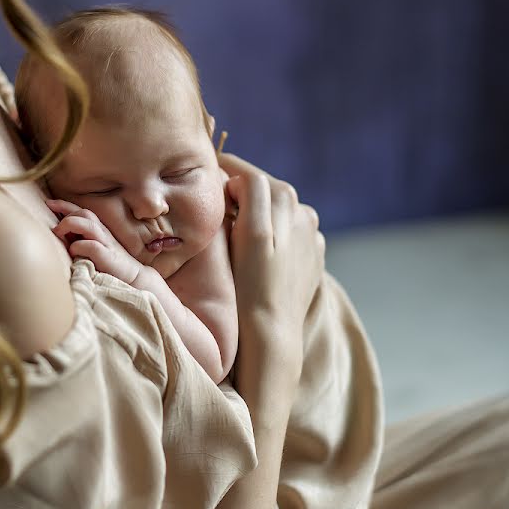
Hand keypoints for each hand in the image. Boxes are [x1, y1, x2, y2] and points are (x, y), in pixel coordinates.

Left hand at [46, 199, 143, 284]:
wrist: (134, 278)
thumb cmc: (109, 264)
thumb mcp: (92, 248)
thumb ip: (78, 239)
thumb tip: (58, 234)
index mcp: (98, 229)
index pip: (81, 210)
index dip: (64, 205)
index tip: (48, 203)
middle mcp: (102, 233)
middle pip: (84, 212)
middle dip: (66, 214)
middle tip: (54, 228)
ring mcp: (106, 244)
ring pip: (87, 223)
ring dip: (69, 224)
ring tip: (59, 233)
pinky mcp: (108, 257)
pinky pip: (90, 246)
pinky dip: (78, 247)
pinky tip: (73, 253)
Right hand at [220, 153, 323, 395]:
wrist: (272, 336)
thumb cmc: (253, 287)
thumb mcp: (252, 232)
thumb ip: (252, 191)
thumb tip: (240, 178)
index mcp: (289, 202)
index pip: (247, 173)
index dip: (221, 172)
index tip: (199, 180)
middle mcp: (304, 214)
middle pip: (260, 192)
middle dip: (236, 196)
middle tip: (210, 210)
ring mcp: (309, 238)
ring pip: (271, 214)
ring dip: (252, 216)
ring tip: (230, 236)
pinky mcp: (309, 258)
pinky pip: (283, 236)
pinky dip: (268, 238)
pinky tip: (254, 257)